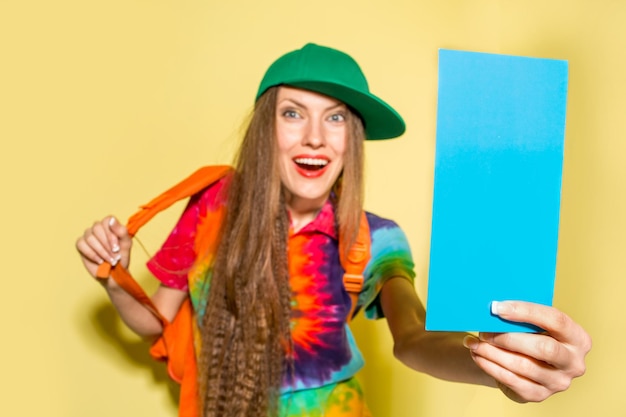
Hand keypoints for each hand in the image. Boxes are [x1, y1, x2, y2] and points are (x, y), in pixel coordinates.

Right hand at [75, 216, 131, 277]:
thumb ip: (121, 231)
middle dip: (107, 245)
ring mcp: (88, 235)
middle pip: (97, 228)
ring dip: (101, 251)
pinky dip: (92, 254)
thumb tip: (111, 220)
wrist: (115, 272)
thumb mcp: (126, 244)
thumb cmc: (121, 256)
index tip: (116, 247)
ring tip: (109, 260)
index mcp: (110, 225)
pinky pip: (81, 244)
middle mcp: (98, 228)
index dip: (111, 234)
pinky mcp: (81, 244)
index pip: (107, 220)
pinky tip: (100, 261)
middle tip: (114, 256)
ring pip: (90, 238)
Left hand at [464, 301, 591, 402]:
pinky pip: (511, 380)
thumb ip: (522, 316)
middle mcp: (574, 363)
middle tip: (484, 330)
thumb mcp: (534, 324)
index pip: (556, 320)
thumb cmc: (530, 336)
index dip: (526, 311)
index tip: (497, 308)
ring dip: (493, 353)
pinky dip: (490, 366)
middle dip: (509, 337)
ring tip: (475, 343)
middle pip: (544, 348)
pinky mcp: (539, 395)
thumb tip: (493, 308)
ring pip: (523, 366)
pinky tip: (477, 355)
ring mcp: (558, 382)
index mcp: (578, 338)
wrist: (525, 364)